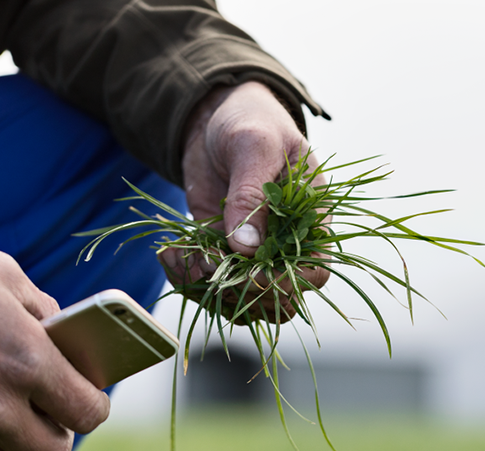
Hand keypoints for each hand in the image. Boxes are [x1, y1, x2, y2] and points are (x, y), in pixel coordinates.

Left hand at [160, 81, 329, 321]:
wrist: (218, 116)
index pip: (316, 271)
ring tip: (181, 255)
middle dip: (239, 292)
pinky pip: (206, 283)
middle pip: (278, 300)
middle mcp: (285, 244)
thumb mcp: (255, 147)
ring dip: (205, 289)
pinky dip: (184, 276)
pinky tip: (169, 252)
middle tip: (207, 260)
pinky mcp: (219, 250)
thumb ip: (251, 196)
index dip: (289, 284)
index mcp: (310, 220)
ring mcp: (251, 252)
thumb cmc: (252, 121)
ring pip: (239, 301)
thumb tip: (247, 248)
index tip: (252, 273)